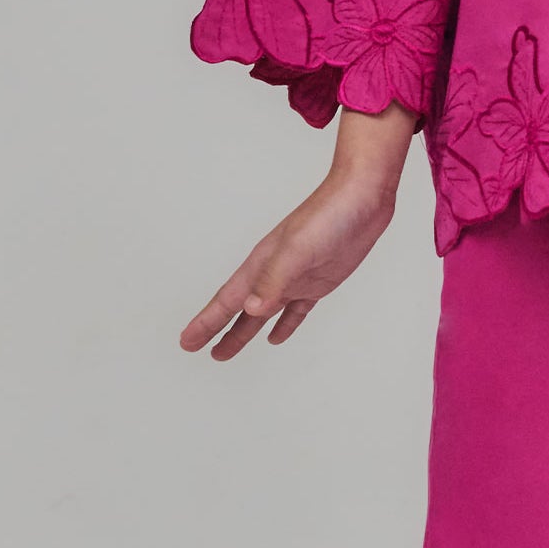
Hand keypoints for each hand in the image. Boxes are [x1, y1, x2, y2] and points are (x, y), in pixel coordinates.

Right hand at [180, 102, 417, 360]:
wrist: (362, 198)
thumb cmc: (328, 215)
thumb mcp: (298, 249)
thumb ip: (274, 280)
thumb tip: (251, 310)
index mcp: (261, 265)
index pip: (226, 302)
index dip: (205, 323)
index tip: (186, 342)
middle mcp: (273, 273)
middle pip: (238, 311)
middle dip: (217, 331)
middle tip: (198, 350)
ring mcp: (295, 278)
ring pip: (262, 314)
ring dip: (244, 332)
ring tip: (226, 350)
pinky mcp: (318, 281)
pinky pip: (295, 310)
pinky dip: (284, 325)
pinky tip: (276, 337)